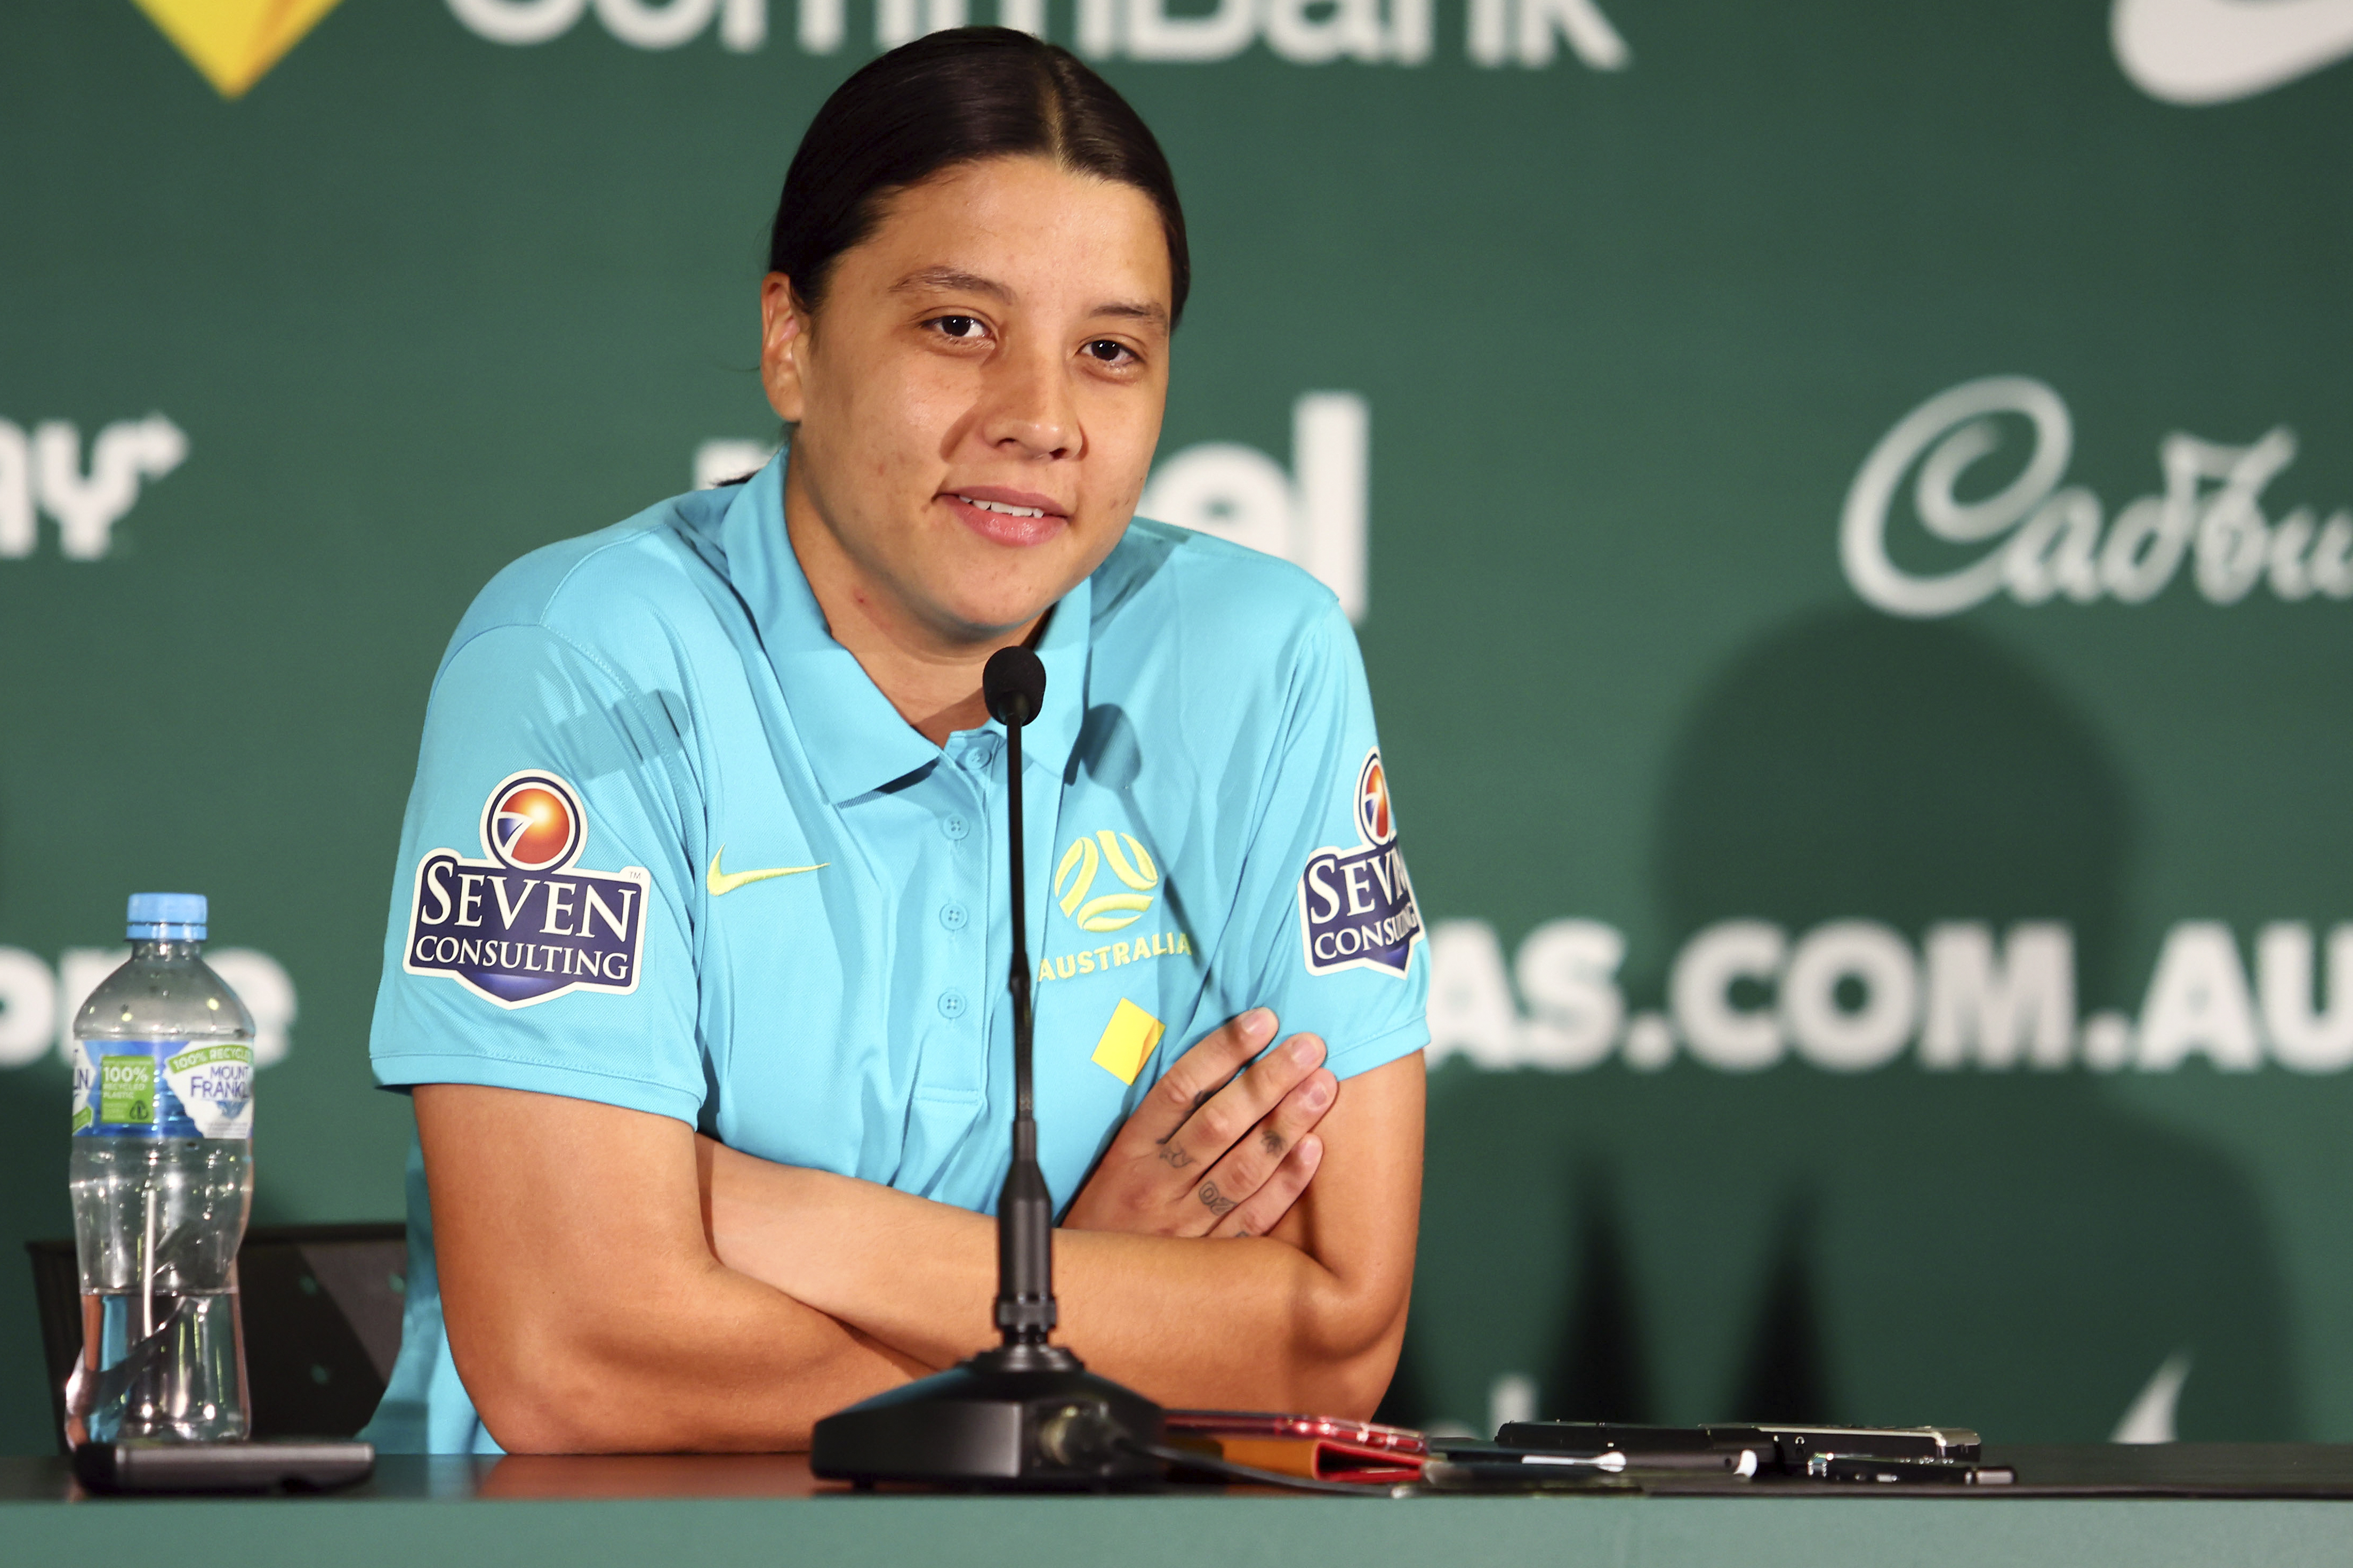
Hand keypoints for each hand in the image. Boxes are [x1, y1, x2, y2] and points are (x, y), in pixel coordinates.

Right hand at [1062, 1009, 1335, 1238]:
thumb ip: (1161, 1117)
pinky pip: (1252, 1219)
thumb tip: (1215, 1061)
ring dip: (1285, 1123)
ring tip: (1322, 1087)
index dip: (1223, 1050)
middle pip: (1218, 1122)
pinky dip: (1284, 1185)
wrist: (1081, 1294)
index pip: (1179, 1087)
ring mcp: (1183, 1225)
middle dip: (1268, 1080)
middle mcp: (1156, 1183)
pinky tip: (1313, 1151)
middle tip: (1309, 1046)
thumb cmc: (1105, 1215)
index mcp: (1129, 1150)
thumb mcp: (1116, 1159)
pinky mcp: (1207, 1260)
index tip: (1261, 1020)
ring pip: (1242, 1168)